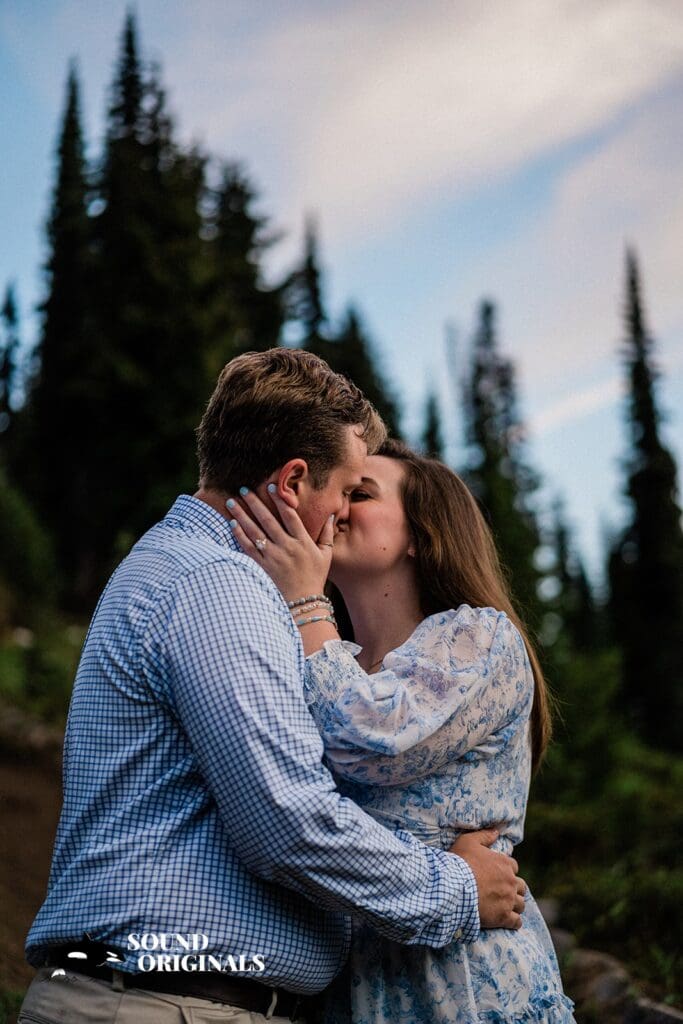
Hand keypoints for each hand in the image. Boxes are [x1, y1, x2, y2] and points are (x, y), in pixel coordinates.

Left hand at [226, 485, 333, 602]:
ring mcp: (273, 557)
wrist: (303, 605)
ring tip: (231, 503)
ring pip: (254, 531)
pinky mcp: (262, 567)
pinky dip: (239, 535)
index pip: (290, 515)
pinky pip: (248, 548)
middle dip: (254, 502)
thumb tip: (330, 514)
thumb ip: (327, 533)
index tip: (270, 486)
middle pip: (267, 519)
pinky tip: (232, 524)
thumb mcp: (326, 555)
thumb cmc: (315, 578)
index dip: (279, 499)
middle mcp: (287, 547)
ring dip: (241, 515)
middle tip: (243, 488)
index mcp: (303, 542)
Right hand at [450, 829, 525, 929]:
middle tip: (504, 892)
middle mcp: (510, 881)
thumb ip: (484, 836)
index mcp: (504, 863)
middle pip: (521, 886)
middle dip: (514, 888)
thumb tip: (496, 831)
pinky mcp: (503, 917)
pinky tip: (509, 921)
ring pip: (520, 904)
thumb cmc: (459, 863)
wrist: (454, 887)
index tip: (499, 875)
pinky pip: (516, 921)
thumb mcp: (468, 841)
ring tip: (507, 907)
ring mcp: (508, 900)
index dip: (506, 870)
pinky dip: (514, 921)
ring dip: (515, 905)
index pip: (513, 866)